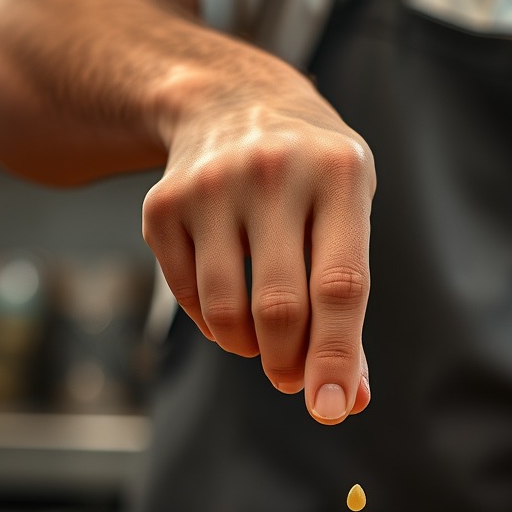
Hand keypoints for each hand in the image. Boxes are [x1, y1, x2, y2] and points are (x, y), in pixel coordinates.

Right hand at [142, 57, 374, 423]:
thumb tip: (349, 399)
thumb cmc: (310, 179)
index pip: (340, 285)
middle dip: (287, 363)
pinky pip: (189, 297)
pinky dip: (212, 322)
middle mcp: (274, 171)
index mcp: (340, 173)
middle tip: (290, 379)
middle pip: (280, 307)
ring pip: (226, 311)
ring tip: (262, 341)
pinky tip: (229, 303)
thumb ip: (349, 307)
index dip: (335, 356)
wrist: (228, 101)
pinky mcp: (163, 204)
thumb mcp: (346, 216)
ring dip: (247, 348)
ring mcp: (211, 185)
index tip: (331, 410)